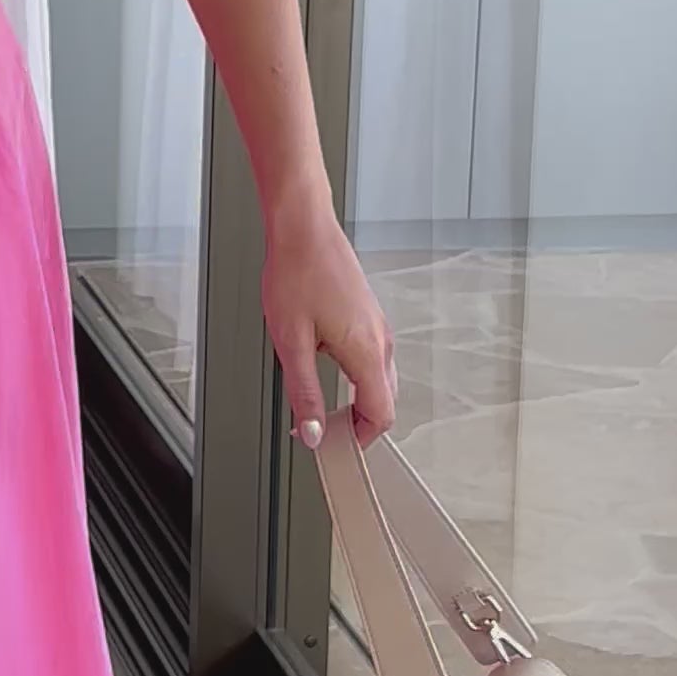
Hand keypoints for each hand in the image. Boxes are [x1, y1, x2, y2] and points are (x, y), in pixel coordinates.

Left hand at [261, 189, 396, 447]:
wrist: (303, 227)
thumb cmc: (296, 273)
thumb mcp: (291, 343)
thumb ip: (304, 393)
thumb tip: (312, 432)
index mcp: (367, 351)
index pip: (382, 415)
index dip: (359, 439)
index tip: (333, 447)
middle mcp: (381, 340)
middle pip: (385, 401)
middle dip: (358, 424)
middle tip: (322, 432)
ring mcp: (378, 326)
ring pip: (379, 381)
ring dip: (356, 400)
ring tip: (318, 406)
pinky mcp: (368, 315)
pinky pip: (372, 359)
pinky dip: (356, 378)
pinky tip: (324, 371)